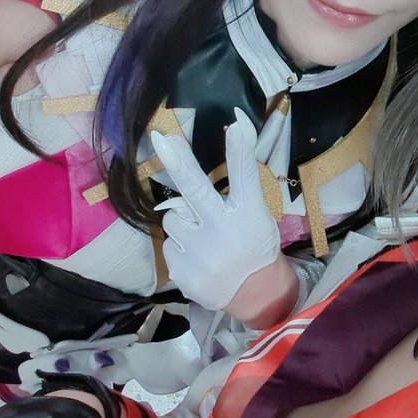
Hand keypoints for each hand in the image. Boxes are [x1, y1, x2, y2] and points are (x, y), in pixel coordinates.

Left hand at [152, 109, 281, 311]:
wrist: (254, 294)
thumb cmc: (253, 243)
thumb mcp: (256, 214)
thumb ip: (234, 191)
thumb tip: (209, 146)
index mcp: (250, 214)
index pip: (245, 176)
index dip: (239, 149)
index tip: (236, 122)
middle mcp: (226, 232)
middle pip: (196, 191)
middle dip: (178, 164)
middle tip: (162, 139)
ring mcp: (202, 254)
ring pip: (173, 218)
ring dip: (183, 222)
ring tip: (204, 238)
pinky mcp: (183, 272)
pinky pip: (170, 244)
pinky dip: (181, 246)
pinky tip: (199, 257)